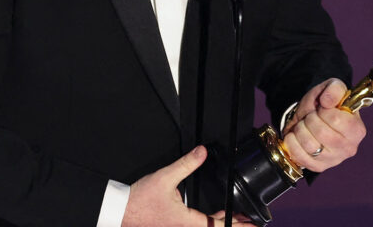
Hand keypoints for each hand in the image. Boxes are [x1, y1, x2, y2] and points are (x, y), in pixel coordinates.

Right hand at [122, 146, 252, 226]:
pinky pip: (198, 224)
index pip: (218, 226)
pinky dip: (211, 220)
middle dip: (235, 225)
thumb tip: (202, 152)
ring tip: (239, 218)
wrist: (120, 210)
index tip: (252, 224)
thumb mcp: (165, 178)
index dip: (237, 225)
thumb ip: (186, 164)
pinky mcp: (174, 224)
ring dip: (223, 222)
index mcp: (187, 221)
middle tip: (252, 222)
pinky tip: (215, 214)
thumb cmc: (139, 200)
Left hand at [281, 78, 365, 172]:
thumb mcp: (331, 88)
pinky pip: (299, 156)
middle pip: (321, 132)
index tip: (322, 108)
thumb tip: (327, 102)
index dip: (323, 111)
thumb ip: (335, 89)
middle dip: (310, 119)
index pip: (335, 119)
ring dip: (300, 130)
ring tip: (304, 125)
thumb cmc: (324, 105)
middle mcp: (349, 148)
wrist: (310, 119)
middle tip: (311, 116)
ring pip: (309, 145)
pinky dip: (292, 142)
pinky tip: (296, 135)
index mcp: (357, 129)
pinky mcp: (318, 167)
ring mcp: (334, 160)